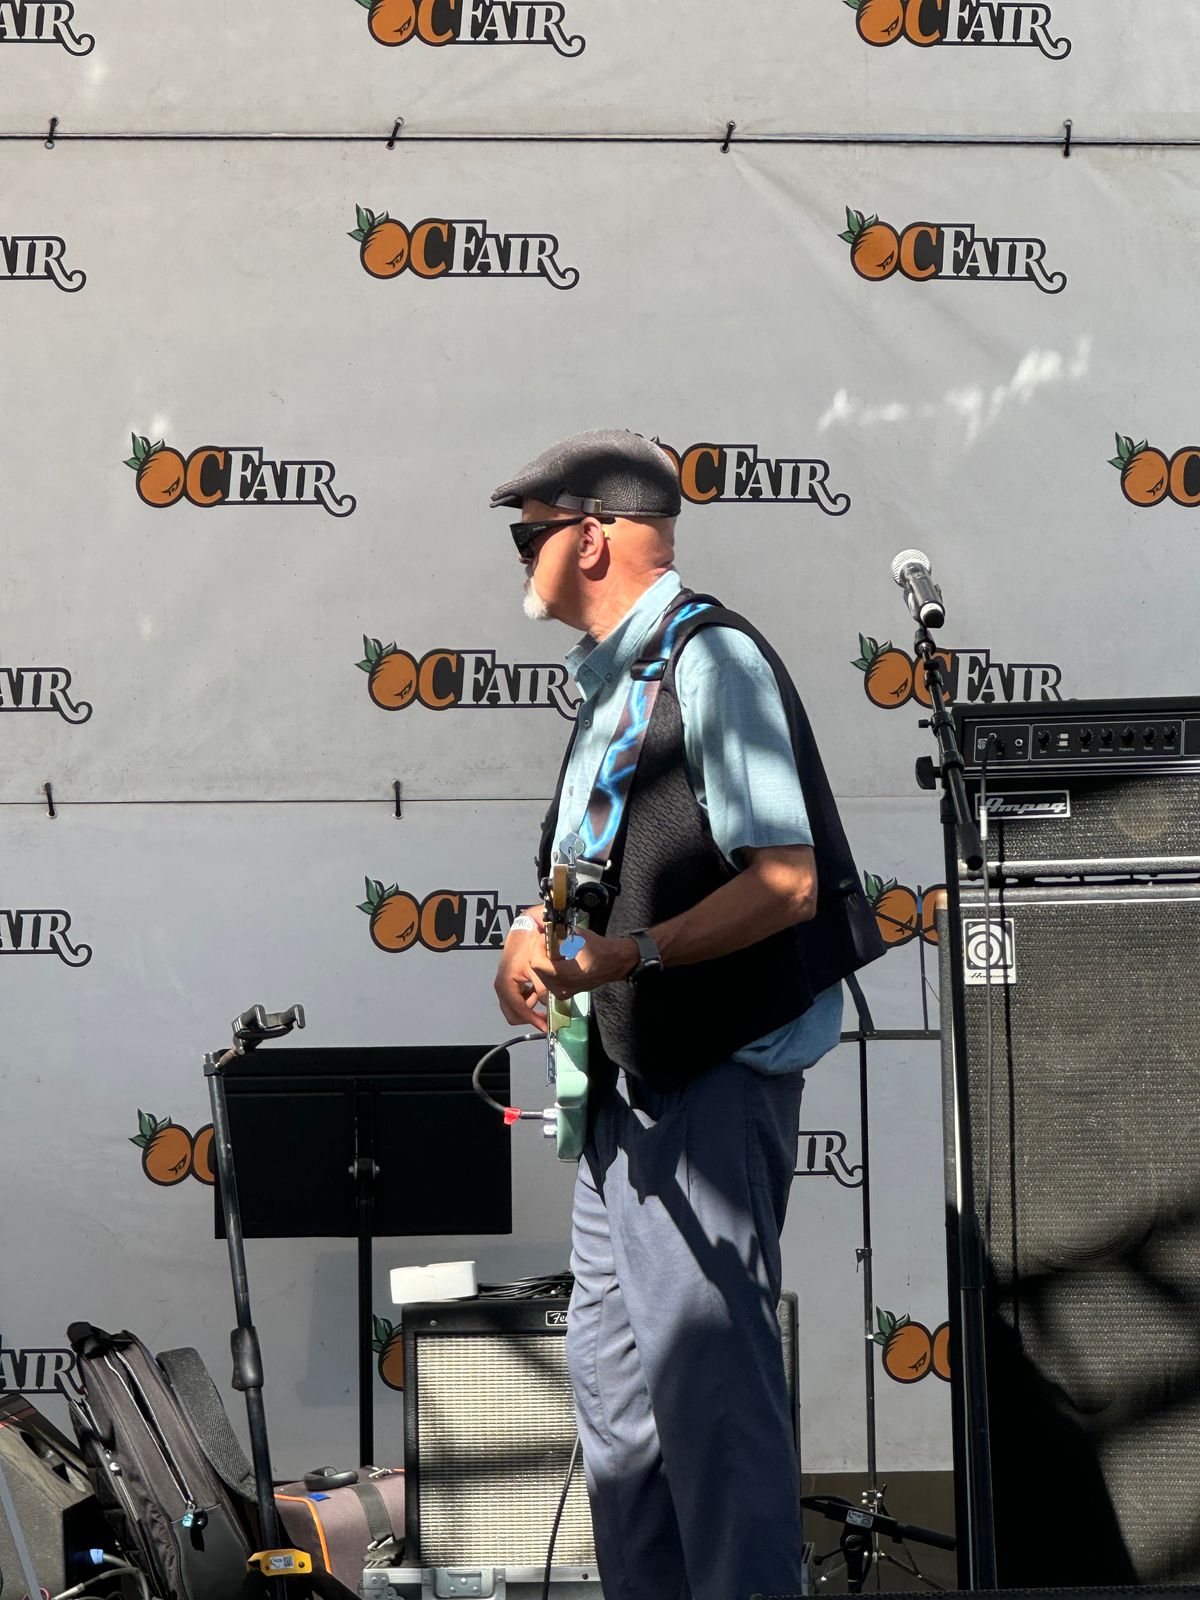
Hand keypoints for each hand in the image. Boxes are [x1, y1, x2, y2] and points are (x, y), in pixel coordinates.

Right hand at [494, 907, 549, 1033]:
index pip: (519, 1010)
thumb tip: (546, 1005)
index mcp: (506, 985)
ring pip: (514, 1008)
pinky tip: (536, 992)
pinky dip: (526, 1001)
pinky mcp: (507, 984)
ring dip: (528, 1009)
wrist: (522, 932)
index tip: (545, 1028)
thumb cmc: (527, 948)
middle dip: (529, 1018)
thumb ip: (542, 988)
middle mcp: (501, 988)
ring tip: (542, 1001)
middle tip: (545, 1018)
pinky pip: (516, 1000)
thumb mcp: (537, 968)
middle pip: (513, 1015)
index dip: (533, 1021)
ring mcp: (503, 986)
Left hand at [528, 926, 638, 1002]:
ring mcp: (563, 992)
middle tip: (546, 942)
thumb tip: (546, 930)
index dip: (538, 948)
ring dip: (543, 961)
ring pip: (541, 975)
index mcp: (566, 974)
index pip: (536, 963)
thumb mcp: (579, 936)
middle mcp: (562, 986)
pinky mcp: (565, 993)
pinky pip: (548, 981)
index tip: (544, 938)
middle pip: (537, 969)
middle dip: (539, 953)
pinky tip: (557, 961)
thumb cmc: (599, 949)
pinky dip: (549, 969)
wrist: (614, 963)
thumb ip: (560, 934)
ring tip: (552, 950)